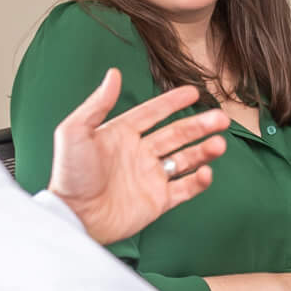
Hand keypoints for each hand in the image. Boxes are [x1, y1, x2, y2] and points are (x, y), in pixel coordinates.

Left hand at [48, 70, 228, 244]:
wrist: (74, 217)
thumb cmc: (69, 176)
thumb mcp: (75, 132)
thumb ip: (96, 104)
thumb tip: (114, 73)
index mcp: (121, 135)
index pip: (152, 113)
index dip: (172, 102)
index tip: (192, 92)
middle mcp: (139, 154)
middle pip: (176, 134)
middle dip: (200, 125)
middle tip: (221, 118)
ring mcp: (150, 177)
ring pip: (186, 159)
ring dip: (204, 150)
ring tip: (220, 144)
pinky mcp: (157, 201)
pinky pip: (185, 188)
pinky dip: (199, 181)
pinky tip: (206, 172)